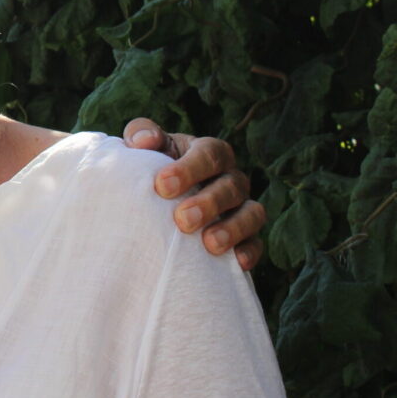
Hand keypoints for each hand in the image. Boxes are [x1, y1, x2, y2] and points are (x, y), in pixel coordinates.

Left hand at [122, 118, 263, 270]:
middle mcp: (230, 178)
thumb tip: (144, 141)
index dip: (190, 168)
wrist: (155, 202)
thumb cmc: (151, 170)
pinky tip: (235, 262)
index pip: (210, 153)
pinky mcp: (245, 236)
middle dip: (209, 203)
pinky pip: (256, 243)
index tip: (162, 186)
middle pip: (232, 185)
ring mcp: (241, 207)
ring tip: (210, 243)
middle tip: (182, 220)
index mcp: (208, 153)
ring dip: (233, 228)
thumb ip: (140, 135)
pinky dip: (248, 251)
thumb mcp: (142, 149)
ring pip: (251, 213)